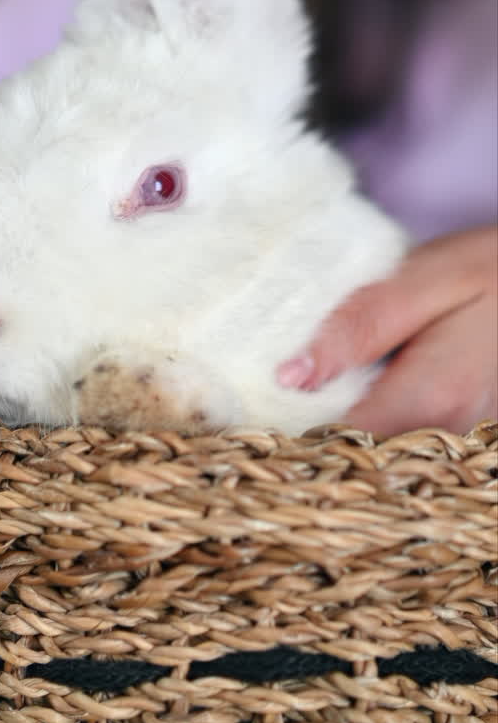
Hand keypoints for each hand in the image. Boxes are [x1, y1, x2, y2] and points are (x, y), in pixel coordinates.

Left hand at [277, 225, 497, 435]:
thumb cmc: (489, 269)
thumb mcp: (422, 279)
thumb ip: (358, 327)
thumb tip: (290, 376)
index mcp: (429, 397)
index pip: (336, 441)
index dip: (287, 431)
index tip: (248, 412)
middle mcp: (445, 431)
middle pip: (353, 453)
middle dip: (304, 435)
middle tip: (259, 406)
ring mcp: (456, 436)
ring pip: (373, 450)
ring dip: (332, 429)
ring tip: (294, 399)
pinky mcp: (456, 429)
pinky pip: (394, 438)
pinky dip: (361, 422)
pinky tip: (341, 395)